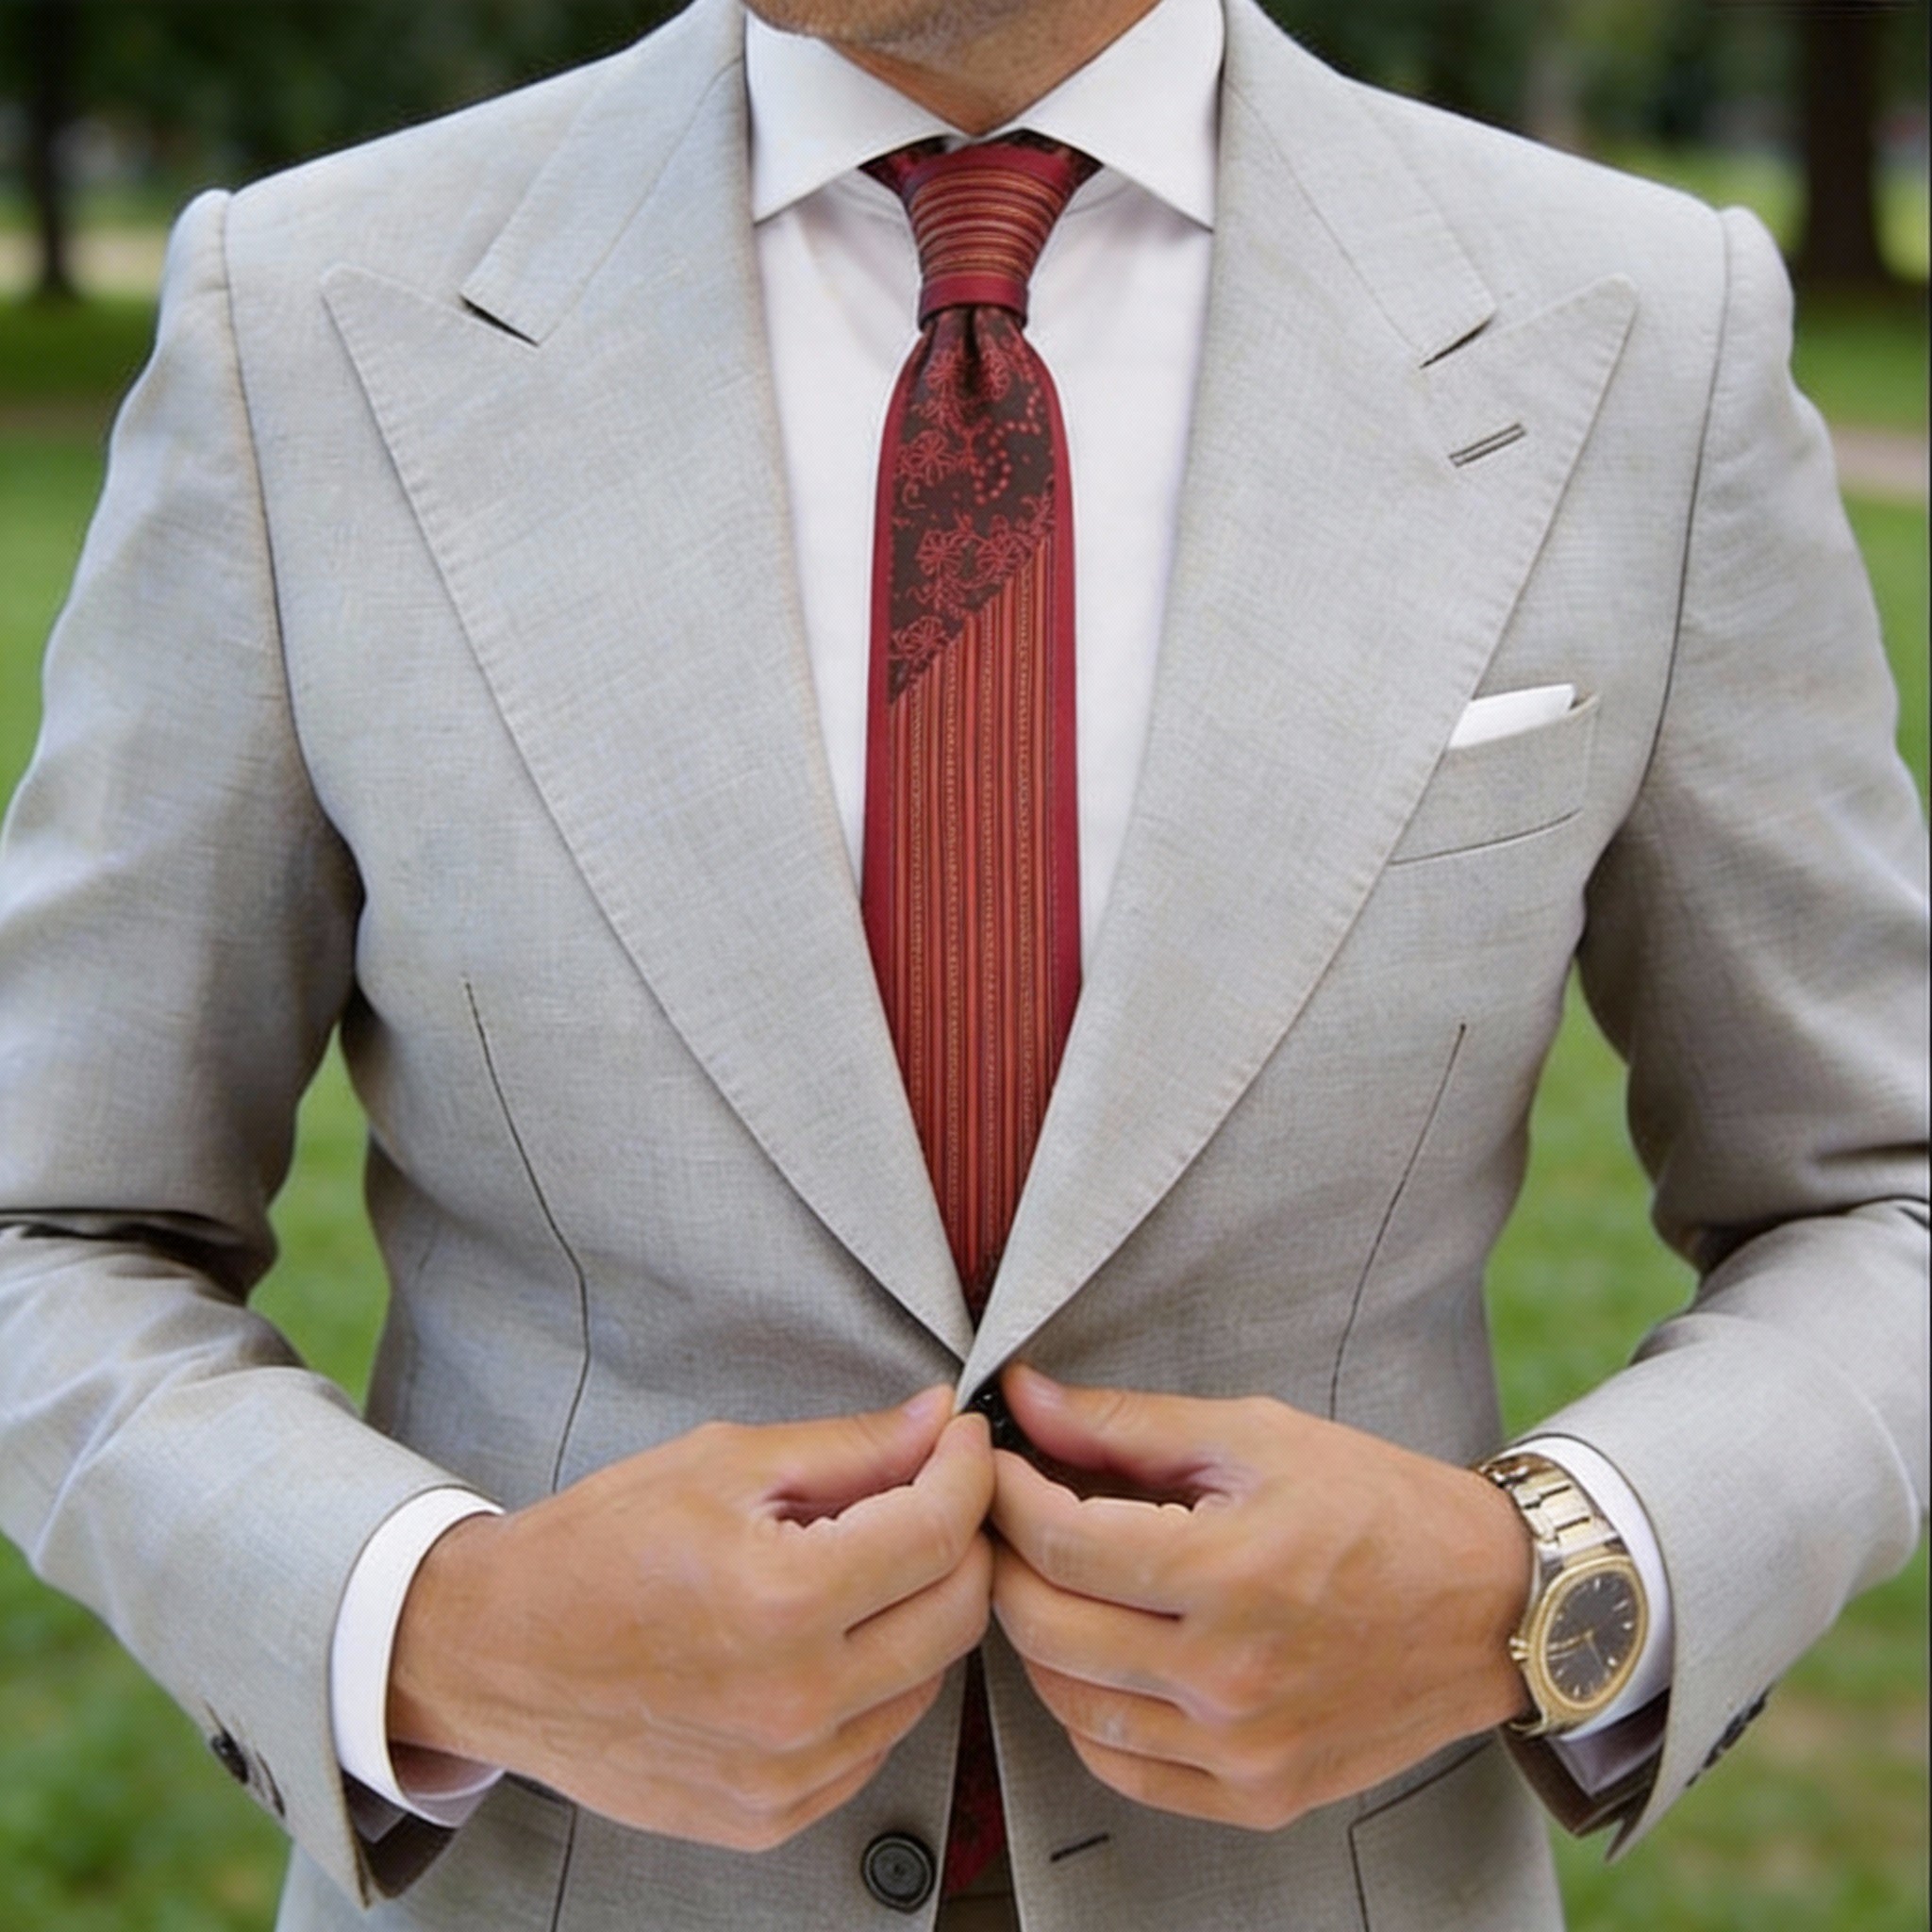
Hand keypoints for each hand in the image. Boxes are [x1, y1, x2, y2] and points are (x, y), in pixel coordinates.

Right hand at [388, 1388, 993, 1849]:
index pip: (939, 1532)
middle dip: (963, 1539)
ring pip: (928, 1681)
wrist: (496, 1653)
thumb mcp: (721, 1463)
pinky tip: (831, 1637)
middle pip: (957, 1613)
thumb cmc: (594, 1548)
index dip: (968, 1472)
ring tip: (867, 1564)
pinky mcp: (771, 1815)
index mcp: (782, 1600)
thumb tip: (936, 1422)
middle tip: (931, 1494)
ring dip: (922, 1612)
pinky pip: (876, 1742)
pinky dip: (878, 1683)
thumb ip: (849, 1447)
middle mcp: (795, 1700)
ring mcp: (785, 1773)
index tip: (962, 1442)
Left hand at [989, 1366, 1530, 1830]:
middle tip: (1007, 1517)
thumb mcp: (1256, 1436)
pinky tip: (1098, 1658)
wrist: (1492, 1605)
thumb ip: (1128, 1424)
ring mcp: (1243, 1749)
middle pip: (1046, 1627)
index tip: (995, 1463)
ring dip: (1037, 1637)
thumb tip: (1025, 1398)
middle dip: (1005, 1560)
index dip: (1006, 1494)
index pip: (1060, 1542)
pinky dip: (1087, 1714)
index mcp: (1231, 1573)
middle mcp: (1231, 1676)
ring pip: (1070, 1705)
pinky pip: (1123, 1770)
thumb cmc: (1379, 1506)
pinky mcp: (1259, 1795)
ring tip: (1050, 1580)